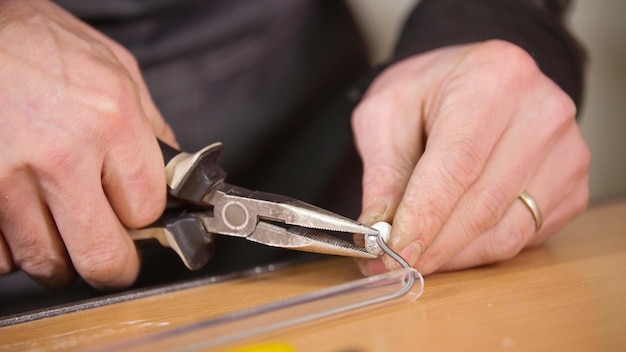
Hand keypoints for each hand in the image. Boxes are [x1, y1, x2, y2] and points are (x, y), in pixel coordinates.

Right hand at [0, 0, 176, 288]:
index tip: (137, 216)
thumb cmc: (38, 43)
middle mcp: (62, 152)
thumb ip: (148, 127)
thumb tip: (172, 176)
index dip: (145, 219)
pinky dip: (13, 249)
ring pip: (47, 262)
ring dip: (60, 258)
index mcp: (111, 118)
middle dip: (113, 266)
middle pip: (102, 256)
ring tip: (62, 231)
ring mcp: (7, 176)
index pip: (147, 210)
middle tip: (112, 258)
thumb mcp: (115, 68)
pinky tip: (22, 220)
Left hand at [352, 40, 589, 274]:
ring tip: (418, 256)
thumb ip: (383, 172)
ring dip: (456, 254)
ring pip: (507, 229)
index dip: (427, 215)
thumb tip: (377, 232)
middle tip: (396, 265)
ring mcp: (566, 151)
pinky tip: (452, 243)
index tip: (396, 250)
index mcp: (493, 80)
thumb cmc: (428, 92)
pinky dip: (481, 250)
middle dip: (435, 244)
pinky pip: (524, 236)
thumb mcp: (386, 115)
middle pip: (485, 202)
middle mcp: (542, 112)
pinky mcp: (572, 184)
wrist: (475, 81)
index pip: (459, 163)